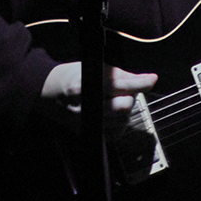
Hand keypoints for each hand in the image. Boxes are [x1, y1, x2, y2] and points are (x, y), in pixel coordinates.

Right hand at [41, 62, 157, 123]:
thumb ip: (120, 74)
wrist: (48, 93)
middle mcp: (84, 106)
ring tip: (116, 99)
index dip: (139, 82)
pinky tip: (113, 113)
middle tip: (127, 89)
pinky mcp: (87, 133)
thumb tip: (143, 79)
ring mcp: (85, 122)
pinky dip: (120, 122)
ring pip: (122, 120)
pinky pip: (115, 132)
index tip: (152, 79)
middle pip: (124, 106)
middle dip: (131, 95)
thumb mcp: (94, 67)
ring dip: (126, 109)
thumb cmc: (71, 76)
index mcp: (84, 85)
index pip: (119, 85)